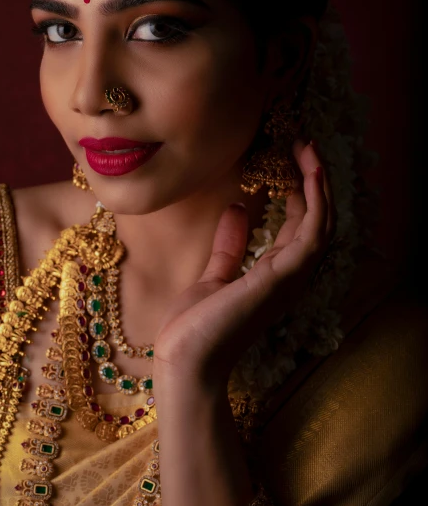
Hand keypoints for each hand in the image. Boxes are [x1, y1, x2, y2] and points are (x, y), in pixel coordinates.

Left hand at [153, 140, 334, 388]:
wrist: (185, 361)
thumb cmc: (197, 328)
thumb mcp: (214, 274)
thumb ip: (229, 245)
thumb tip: (237, 207)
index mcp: (275, 274)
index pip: (299, 226)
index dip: (299, 191)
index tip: (289, 159)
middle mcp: (290, 275)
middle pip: (316, 219)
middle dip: (314, 180)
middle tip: (305, 144)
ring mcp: (289, 278)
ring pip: (321, 223)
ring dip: (319, 184)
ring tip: (309, 149)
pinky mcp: (281, 278)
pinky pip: (313, 235)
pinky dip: (316, 203)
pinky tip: (309, 175)